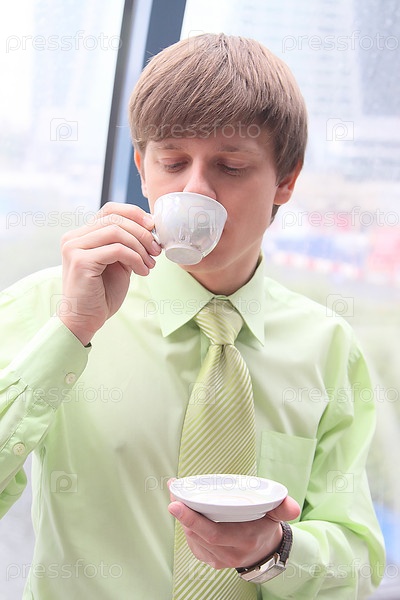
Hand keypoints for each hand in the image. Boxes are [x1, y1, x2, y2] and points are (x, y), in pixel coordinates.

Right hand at [59, 202, 160, 344]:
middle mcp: (74, 238)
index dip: (134, 213)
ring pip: (117, 232)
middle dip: (142, 233)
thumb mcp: (118, 263)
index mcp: (81, 235)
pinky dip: (135, 259)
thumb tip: (150, 229)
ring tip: (150, 264)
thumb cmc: (101, 294)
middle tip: (157, 250)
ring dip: (140, 247)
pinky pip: (117, 250)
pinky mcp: (81, 261)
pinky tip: (142, 272)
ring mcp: (74, 248)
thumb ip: (126, 245)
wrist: (85, 320)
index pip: (110, 210)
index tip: (153, 227)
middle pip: (115, 219)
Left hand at [168, 484, 299, 569]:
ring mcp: (216, 558)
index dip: (192, 519)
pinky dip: (184, 524)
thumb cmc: (266, 527)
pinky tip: (181, 508)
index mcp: (242, 541)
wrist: (265, 552)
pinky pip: (192, 541)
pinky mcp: (209, 558)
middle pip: (197, 533)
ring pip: (192, 537)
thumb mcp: (276, 516)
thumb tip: (292, 506)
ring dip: (181, 516)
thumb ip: (283, 509)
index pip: (212, 533)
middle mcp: (228, 553)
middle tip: (173, 491)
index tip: (176, 503)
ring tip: (176, 492)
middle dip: (182, 513)